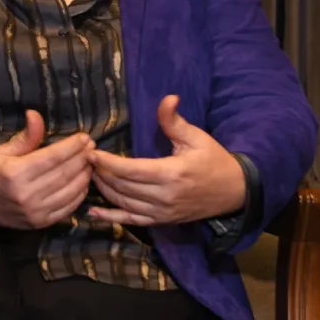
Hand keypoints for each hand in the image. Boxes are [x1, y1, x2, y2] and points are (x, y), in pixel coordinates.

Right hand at [0, 111, 92, 228]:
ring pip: (70, 191)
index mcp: (15, 173)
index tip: (84, 137)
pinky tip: (82, 181)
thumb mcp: (2, 151)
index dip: (72, 146)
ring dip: (84, 175)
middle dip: (82, 158)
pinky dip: (79, 194)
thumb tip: (35, 115)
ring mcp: (35, 211)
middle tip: (91, 147)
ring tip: (90, 162)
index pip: (52, 157)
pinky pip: (67, 208)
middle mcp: (27, 194)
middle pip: (64, 173)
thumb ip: (25, 137)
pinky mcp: (40, 223)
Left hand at [88, 95, 244, 225]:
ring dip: (103, 190)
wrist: (234, 192)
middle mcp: (164, 196)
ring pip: (123, 203)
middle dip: (101, 173)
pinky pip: (132, 221)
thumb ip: (175, 121)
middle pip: (122, 186)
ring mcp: (162, 212)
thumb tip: (167, 98)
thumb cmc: (214, 160)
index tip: (91, 152)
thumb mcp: (196, 137)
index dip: (108, 162)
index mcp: (171, 174)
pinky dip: (111, 217)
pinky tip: (92, 212)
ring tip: (88, 175)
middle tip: (85, 160)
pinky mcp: (162, 221)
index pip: (130, 170)